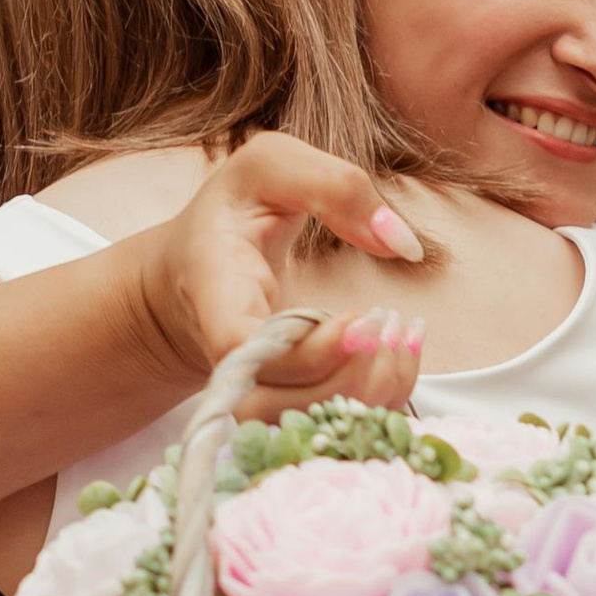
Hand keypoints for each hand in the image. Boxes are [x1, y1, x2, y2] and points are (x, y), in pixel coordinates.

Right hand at [133, 135, 428, 416]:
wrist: (193, 270)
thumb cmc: (233, 213)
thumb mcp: (270, 167)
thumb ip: (335, 186)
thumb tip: (401, 242)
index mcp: (214, 293)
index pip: (242, 349)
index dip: (307, 352)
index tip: (360, 320)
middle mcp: (225, 358)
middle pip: (278, 406)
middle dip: (352, 377)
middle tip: (392, 323)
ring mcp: (253, 390)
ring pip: (307, 428)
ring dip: (372, 393)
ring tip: (402, 335)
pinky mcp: (285, 403)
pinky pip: (332, 424)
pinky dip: (381, 397)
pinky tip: (401, 352)